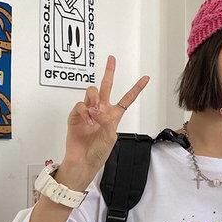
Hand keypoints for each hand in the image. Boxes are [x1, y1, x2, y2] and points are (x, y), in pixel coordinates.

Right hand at [59, 54, 148, 190]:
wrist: (82, 162)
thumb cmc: (98, 153)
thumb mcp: (110, 137)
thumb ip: (107, 121)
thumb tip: (96, 110)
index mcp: (113, 116)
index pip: (127, 99)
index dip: (136, 88)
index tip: (146, 78)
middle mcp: (101, 110)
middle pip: (106, 87)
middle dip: (109, 72)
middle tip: (111, 59)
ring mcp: (88, 112)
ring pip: (92, 92)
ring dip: (94, 97)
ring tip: (94, 110)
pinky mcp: (76, 116)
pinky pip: (80, 105)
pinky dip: (84, 111)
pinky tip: (86, 121)